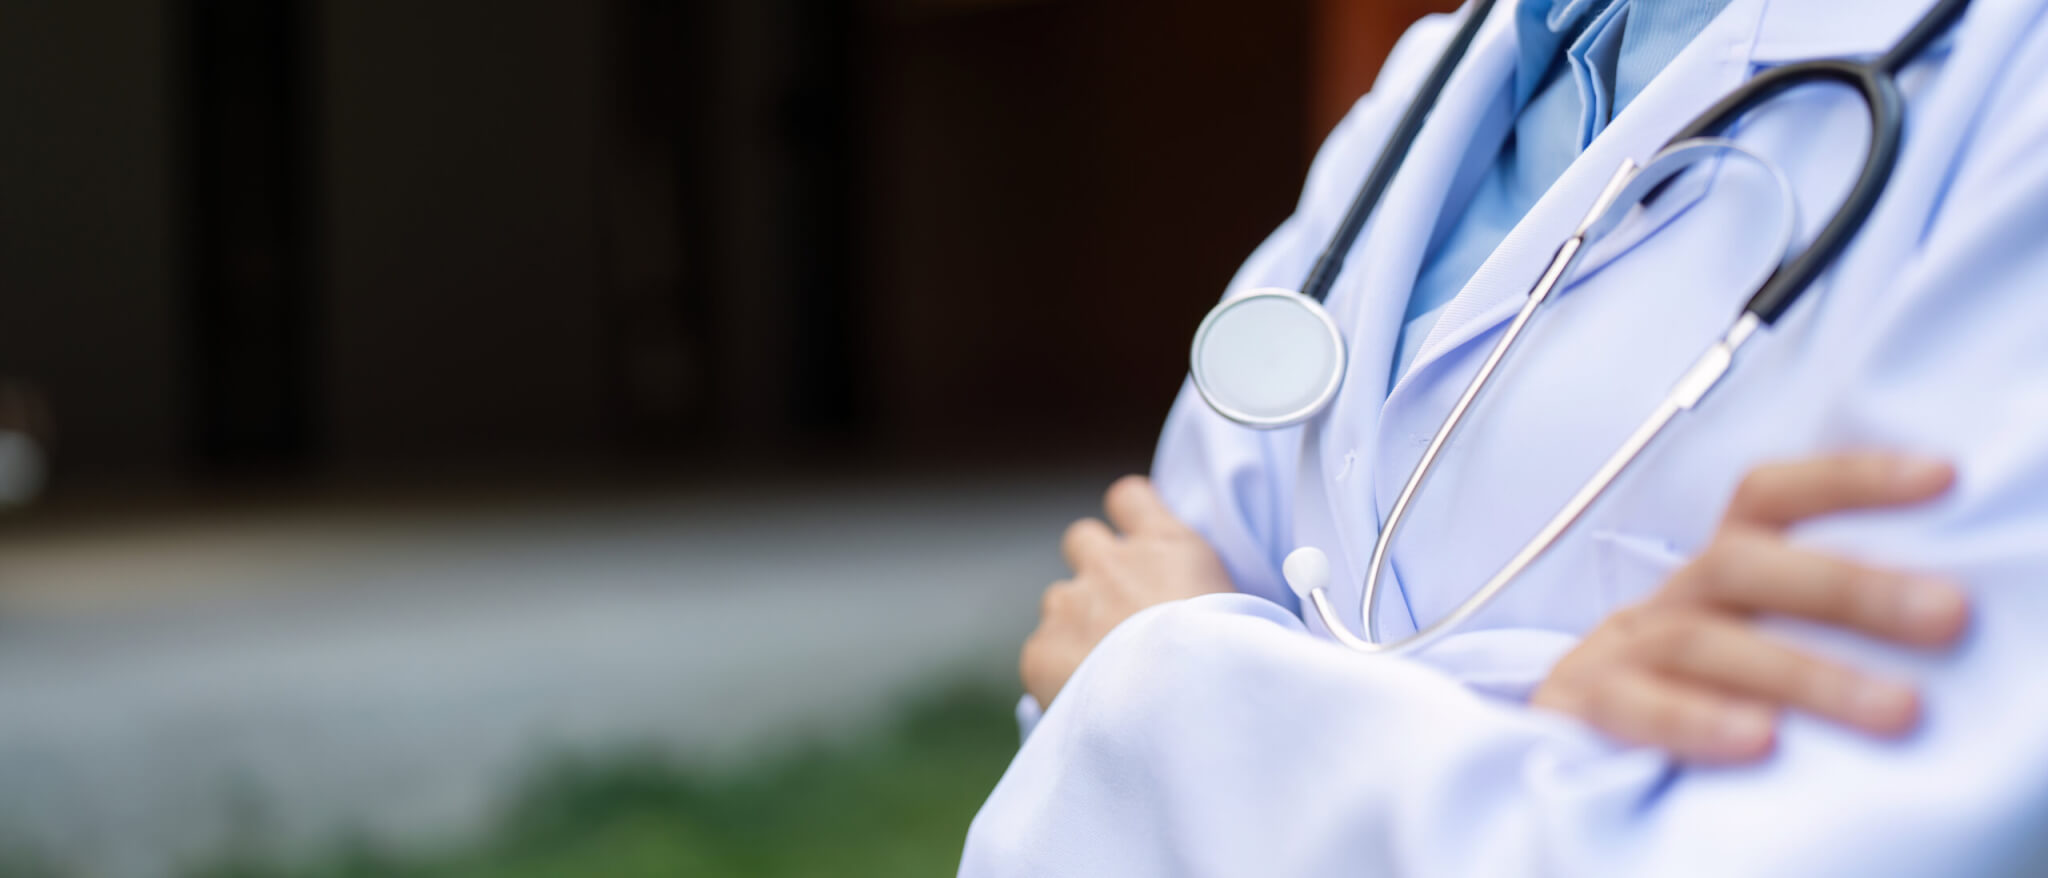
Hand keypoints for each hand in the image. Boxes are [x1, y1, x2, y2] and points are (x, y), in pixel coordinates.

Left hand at [1021, 476, 1234, 706]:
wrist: (1187, 714)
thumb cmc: (1231, 668)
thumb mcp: (1244, 610)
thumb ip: (1204, 590)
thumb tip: (1199, 607)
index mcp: (1167, 546)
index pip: (1129, 497)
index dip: (1129, 517)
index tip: (1138, 543)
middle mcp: (1111, 564)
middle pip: (1081, 539)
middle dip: (1093, 568)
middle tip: (1119, 613)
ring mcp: (1070, 604)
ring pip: (1059, 601)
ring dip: (1075, 626)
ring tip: (1110, 671)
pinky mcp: (1041, 649)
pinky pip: (1042, 652)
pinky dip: (1058, 672)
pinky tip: (1092, 700)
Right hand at [1532, 452, 1970, 762]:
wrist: (1564, 731)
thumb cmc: (1688, 688)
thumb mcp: (1750, 637)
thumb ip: (1814, 616)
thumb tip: (1939, 608)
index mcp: (1717, 572)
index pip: (1769, 499)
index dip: (1847, 479)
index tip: (1939, 477)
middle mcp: (1673, 599)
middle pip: (1743, 566)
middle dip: (1849, 587)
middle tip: (1945, 614)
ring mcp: (1625, 651)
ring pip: (1703, 642)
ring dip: (1804, 673)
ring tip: (1891, 708)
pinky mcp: (1588, 708)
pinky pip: (1636, 708)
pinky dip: (1696, 720)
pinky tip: (1760, 741)